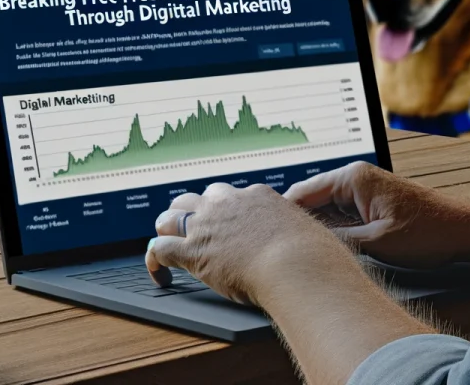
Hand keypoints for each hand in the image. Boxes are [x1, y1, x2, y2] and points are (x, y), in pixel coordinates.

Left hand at [146, 182, 341, 304]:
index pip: (230, 196)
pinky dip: (155, 260)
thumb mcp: (308, 232)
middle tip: (190, 230)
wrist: (296, 263)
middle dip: (191, 212)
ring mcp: (208, 224)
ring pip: (171, 215)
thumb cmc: (310, 254)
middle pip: (197, 198)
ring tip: (167, 243)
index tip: (225, 226)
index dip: (224, 212)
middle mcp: (228, 203)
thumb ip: (301, 233)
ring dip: (168, 229)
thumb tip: (315, 245)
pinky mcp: (193, 250)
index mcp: (256, 196)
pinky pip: (160, 247)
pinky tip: (160, 273)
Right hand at [284, 160, 460, 268]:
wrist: (461, 229)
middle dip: (294, 222)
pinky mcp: (368, 201)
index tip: (262, 234)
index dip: (281, 214)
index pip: (303, 191)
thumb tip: (305, 243)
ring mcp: (362, 188)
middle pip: (310, 199)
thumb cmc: (427, 231)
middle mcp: (354, 177)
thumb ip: (338, 239)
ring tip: (291, 250)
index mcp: (353, 177)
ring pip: (323, 208)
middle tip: (273, 247)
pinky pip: (339, 213)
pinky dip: (329, 228)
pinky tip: (320, 247)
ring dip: (312, 227)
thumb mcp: (376, 242)